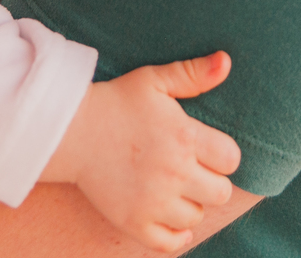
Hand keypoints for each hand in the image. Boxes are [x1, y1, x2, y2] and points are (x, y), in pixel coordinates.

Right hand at [41, 52, 241, 252]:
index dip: (223, 154)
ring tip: (176, 188)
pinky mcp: (133, 221)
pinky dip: (176, 235)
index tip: (207, 149)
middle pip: (220, 192)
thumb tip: (226, 61)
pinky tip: (171, 218)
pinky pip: (170, 243)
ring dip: (191, 204)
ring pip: (196, 217)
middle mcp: (174, 173)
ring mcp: (153, 201)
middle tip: (194, 170)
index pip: (231, 159)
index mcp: (184, 137)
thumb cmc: (115, 102)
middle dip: (212, 181)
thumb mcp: (153, 80)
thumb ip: (192, 73)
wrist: (69, 130)